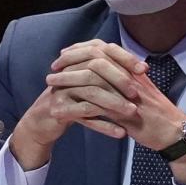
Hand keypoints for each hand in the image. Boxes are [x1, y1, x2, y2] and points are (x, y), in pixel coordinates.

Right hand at [11, 40, 144, 169]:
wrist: (42, 121)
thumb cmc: (71, 101)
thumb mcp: (88, 85)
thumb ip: (108, 75)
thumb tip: (140, 68)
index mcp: (77, 61)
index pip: (103, 51)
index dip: (124, 58)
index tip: (143, 70)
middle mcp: (68, 71)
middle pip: (97, 69)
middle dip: (120, 81)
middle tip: (137, 94)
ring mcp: (62, 90)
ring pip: (92, 93)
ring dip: (114, 103)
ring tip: (132, 113)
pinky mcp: (59, 109)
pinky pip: (85, 116)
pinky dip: (105, 125)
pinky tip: (120, 133)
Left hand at [50, 40, 185, 182]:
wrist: (174, 132)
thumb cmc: (156, 112)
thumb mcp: (140, 88)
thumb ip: (123, 77)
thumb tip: (104, 68)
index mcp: (132, 69)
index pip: (102, 49)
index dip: (81, 50)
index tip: (64, 54)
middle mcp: (129, 77)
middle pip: (94, 60)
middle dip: (70, 62)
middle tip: (53, 68)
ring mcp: (126, 95)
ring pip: (92, 80)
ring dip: (69, 81)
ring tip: (50, 84)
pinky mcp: (124, 114)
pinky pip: (96, 107)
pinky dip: (77, 106)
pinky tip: (62, 108)